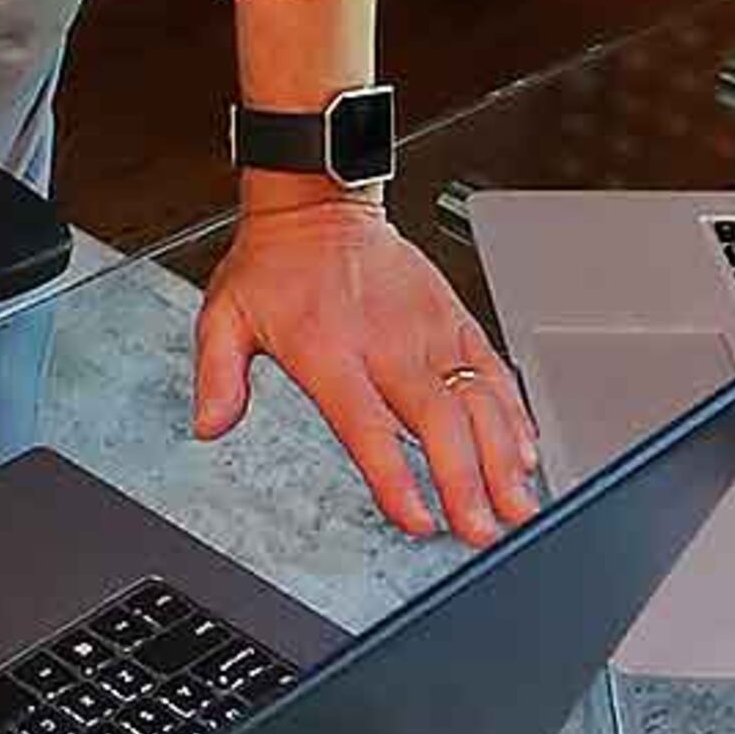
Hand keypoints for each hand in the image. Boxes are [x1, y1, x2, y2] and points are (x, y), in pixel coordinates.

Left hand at [192, 202, 541, 546]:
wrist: (318, 203)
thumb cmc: (274, 264)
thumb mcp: (224, 316)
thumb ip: (217, 374)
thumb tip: (210, 425)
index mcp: (328, 348)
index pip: (368, 424)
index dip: (396, 475)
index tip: (418, 518)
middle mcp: (387, 341)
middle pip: (438, 421)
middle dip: (466, 481)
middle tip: (481, 531)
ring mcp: (428, 329)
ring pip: (478, 400)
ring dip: (503, 457)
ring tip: (517, 504)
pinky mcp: (455, 317)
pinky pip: (494, 369)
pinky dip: (515, 412)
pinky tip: (524, 451)